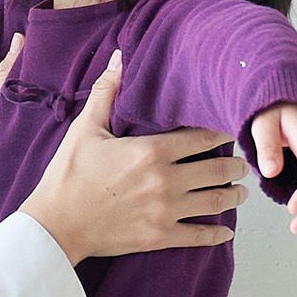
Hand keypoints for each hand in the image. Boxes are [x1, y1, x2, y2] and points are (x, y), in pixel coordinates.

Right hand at [19, 51, 248, 266]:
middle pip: (218, 170)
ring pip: (216, 201)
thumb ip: (107, 93)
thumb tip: (119, 59)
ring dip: (233, 194)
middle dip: (235, 166)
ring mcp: (165, 211)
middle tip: (242, 163)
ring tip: (240, 190)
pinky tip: (225, 230)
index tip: (232, 130)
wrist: (55, 224)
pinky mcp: (159, 237)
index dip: (222, 133)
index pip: (202, 138)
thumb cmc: (68, 176)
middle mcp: (166, 181)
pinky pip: (199, 236)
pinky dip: (217, 234)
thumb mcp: (84, 130)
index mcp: (151, 151)